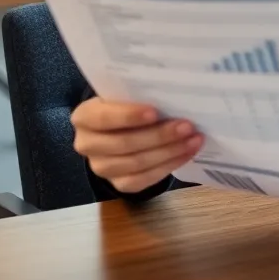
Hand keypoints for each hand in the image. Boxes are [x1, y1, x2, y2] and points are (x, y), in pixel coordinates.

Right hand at [71, 97, 203, 193]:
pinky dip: (169, 165)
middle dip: (160, 135)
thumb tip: (173, 96)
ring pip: (137, 163)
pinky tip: (187, 153)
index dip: (129, 116)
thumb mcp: (125, 97)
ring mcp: (101, 168)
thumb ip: (140, 96)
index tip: (155, 112)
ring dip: (170, 151)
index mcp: (84, 117)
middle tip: (187, 126)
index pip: (103, 118)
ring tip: (194, 139)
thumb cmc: (126, 107)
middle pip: (125, 143)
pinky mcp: (118, 184)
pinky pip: (145, 179)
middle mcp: (87, 144)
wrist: (121, 131)